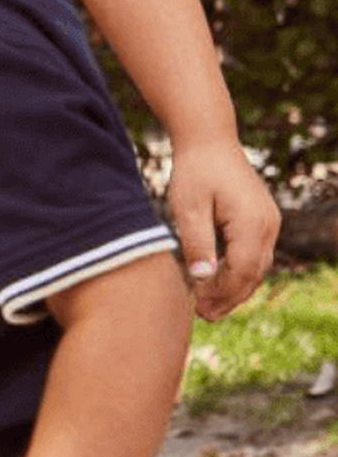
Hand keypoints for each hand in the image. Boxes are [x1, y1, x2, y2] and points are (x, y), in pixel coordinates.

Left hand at [163, 136, 279, 318]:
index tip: (198, 305)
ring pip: (257, 267)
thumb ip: (197, 242)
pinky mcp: (261, 221)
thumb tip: (202, 277)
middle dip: (229, 297)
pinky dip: (238, 271)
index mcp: (252, 223)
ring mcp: (269, 223)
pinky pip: (254, 255)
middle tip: (204, 316)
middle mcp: (268, 225)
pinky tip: (216, 281)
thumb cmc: (195, 171)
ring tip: (208, 306)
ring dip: (234, 288)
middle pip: (253, 273)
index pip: (242, 270)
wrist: (209, 140)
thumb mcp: (188, 207)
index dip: (221, 292)